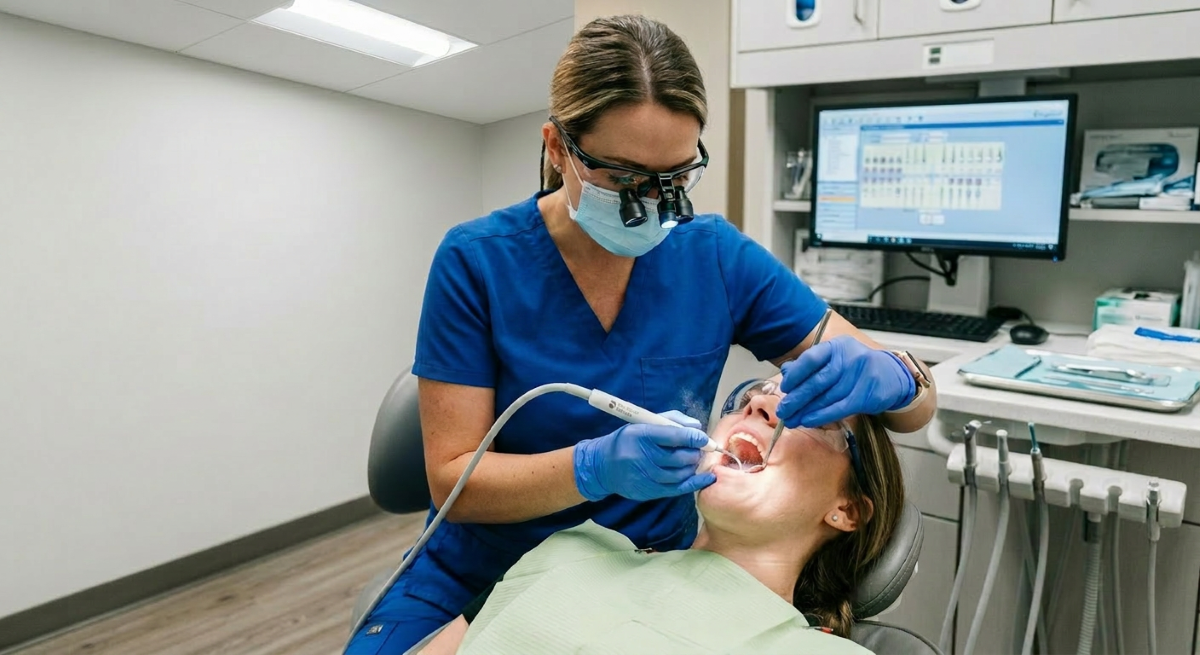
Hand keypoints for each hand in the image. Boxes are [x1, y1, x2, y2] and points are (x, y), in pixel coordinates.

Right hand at [574, 410, 715, 501]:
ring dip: (692, 466)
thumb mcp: (644, 423)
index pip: (674, 436)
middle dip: (694, 452)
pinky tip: (707, 478)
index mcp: (641, 435)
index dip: (693, 437)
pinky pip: (678, 489)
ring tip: (692, 460)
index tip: (703, 438)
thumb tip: (697, 427)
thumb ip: (672, 420)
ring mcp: (645, 476)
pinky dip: (695, 483)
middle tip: (697, 449)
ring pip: (680, 474)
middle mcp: (642, 456)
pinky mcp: (648, 491)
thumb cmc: (628, 440)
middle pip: (679, 457)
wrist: (602, 465)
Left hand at [776, 336, 915, 428]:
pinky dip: (821, 416)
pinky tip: (808, 421)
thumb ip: (811, 365)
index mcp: (836, 346)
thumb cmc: (856, 368)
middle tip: (783, 411)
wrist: (892, 376)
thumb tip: (786, 372)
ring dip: (806, 411)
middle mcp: (849, 358)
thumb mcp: (835, 359)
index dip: (795, 375)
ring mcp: (860, 376)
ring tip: (792, 420)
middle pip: (817, 382)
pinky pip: (839, 408)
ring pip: (827, 398)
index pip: (811, 359)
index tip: (784, 389)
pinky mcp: (867, 394)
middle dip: (797, 399)